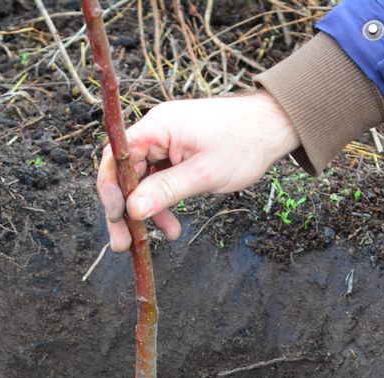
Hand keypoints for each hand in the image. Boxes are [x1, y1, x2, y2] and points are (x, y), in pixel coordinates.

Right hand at [96, 90, 299, 251]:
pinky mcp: (176, 151)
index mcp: (157, 126)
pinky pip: (158, 180)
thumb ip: (166, 192)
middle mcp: (155, 131)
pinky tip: (171, 226)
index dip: (110, 190)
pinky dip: (162, 202)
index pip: (116, 158)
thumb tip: (133, 211)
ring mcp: (165, 141)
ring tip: (155, 239)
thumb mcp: (204, 174)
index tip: (117, 219)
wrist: (273, 126)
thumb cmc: (244, 143)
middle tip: (124, 244)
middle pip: (125, 172)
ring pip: (142, 180)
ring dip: (146, 211)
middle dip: (125, 209)